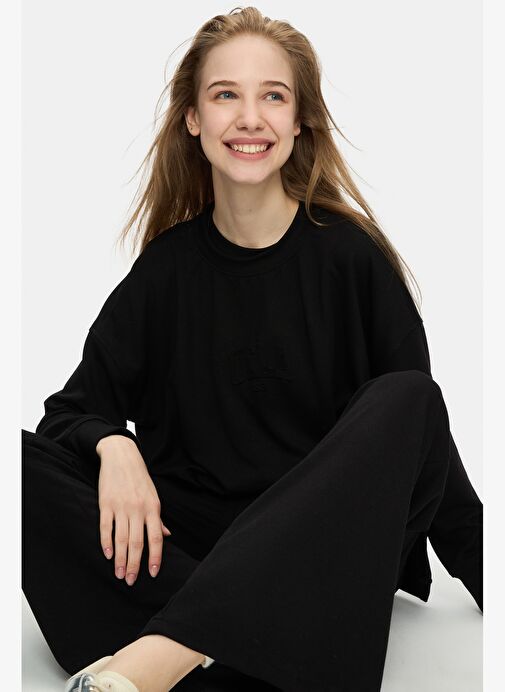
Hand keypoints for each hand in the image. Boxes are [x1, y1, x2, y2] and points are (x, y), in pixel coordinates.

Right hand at [96, 435, 171, 584]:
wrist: (121, 456)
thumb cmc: (139, 478)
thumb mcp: (153, 495)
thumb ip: (158, 518)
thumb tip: (167, 536)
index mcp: (153, 507)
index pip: (155, 538)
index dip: (155, 557)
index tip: (153, 573)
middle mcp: (138, 509)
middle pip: (136, 542)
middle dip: (134, 564)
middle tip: (130, 581)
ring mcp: (121, 506)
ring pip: (121, 539)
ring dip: (119, 559)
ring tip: (118, 574)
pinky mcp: (106, 504)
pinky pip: (106, 527)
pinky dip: (106, 542)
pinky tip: (107, 555)